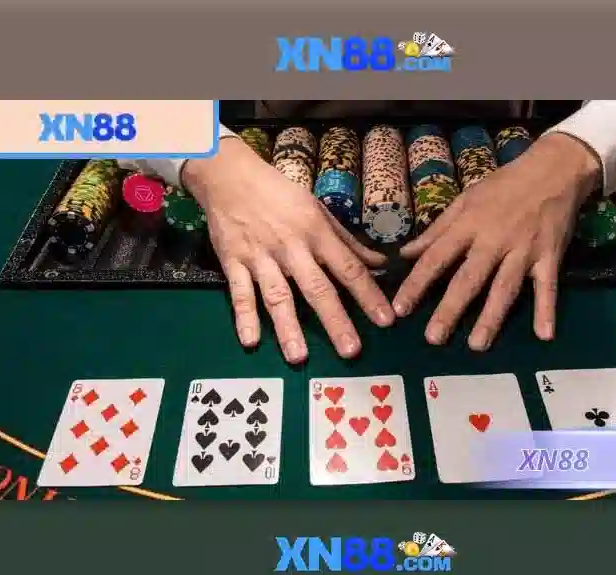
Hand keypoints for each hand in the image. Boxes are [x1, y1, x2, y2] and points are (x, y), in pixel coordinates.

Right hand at [183, 137, 394, 363]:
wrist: (229, 176)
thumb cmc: (280, 194)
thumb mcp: (318, 211)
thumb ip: (347, 241)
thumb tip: (380, 264)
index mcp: (316, 233)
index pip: (349, 268)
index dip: (368, 295)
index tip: (385, 321)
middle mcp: (291, 248)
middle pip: (317, 288)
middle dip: (335, 321)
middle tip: (350, 351)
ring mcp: (260, 257)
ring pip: (277, 296)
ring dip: (288, 327)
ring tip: (299, 357)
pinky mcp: (233, 262)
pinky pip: (239, 293)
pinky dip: (243, 317)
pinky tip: (250, 341)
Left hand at [393, 133, 600, 349]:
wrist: (554, 169)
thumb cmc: (504, 185)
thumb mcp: (465, 201)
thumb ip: (436, 230)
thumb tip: (404, 254)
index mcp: (468, 225)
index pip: (436, 258)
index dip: (417, 283)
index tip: (400, 308)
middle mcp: (493, 240)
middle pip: (469, 279)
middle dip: (450, 309)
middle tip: (433, 338)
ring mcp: (523, 250)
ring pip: (504, 288)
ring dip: (491, 318)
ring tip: (476, 346)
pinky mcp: (550, 257)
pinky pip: (548, 287)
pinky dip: (547, 309)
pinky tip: (544, 335)